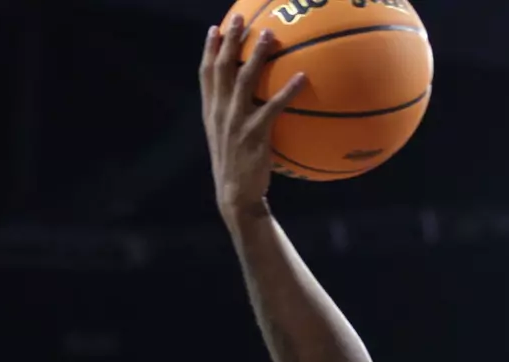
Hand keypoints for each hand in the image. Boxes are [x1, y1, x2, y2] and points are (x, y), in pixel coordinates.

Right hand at [200, 17, 306, 220]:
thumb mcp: (228, 140)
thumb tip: (250, 103)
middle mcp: (219, 112)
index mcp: (211, 112)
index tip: (215, 28)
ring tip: (271, 35)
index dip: (210, 49)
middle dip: (230, 40)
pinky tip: (302, 77)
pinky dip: (288, 91)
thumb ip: (233, 118)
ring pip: (244, 80)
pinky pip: (273, 107)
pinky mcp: (254, 135)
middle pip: (222, 68)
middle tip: (240, 18)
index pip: (206, 74)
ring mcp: (235, 122)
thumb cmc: (237, 168)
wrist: (235, 196)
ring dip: (257, 55)